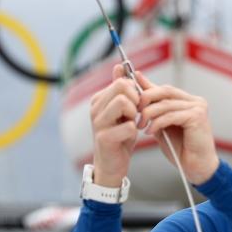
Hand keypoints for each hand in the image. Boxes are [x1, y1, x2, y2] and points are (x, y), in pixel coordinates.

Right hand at [89, 64, 139, 186]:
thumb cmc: (119, 137)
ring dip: (135, 114)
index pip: (122, 81)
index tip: (136, 106)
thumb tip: (119, 66)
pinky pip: (128, 126)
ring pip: (124, 102)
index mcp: (99, 99)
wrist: (112, 165)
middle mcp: (95, 108)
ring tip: (132, 124)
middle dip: (136, 100)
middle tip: (136, 115)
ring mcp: (98, 122)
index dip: (135, 92)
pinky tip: (130, 137)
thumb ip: (120, 89)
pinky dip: (134, 131)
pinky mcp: (103, 138)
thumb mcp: (122, 111)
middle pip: (122, 87)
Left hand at [136, 72, 218, 184]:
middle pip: (165, 91)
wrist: (197, 167)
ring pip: (166, 104)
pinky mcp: (197, 116)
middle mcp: (195, 101)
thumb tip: (140, 98)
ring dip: (149, 114)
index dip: (147, 88)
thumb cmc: (181, 149)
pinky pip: (171, 115)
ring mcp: (198, 107)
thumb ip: (155, 111)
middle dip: (146, 99)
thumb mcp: (162, 126)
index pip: (164, 89)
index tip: (131, 89)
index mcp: (187, 101)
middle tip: (134, 110)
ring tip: (140, 125)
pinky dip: (157, 123)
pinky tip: (150, 131)